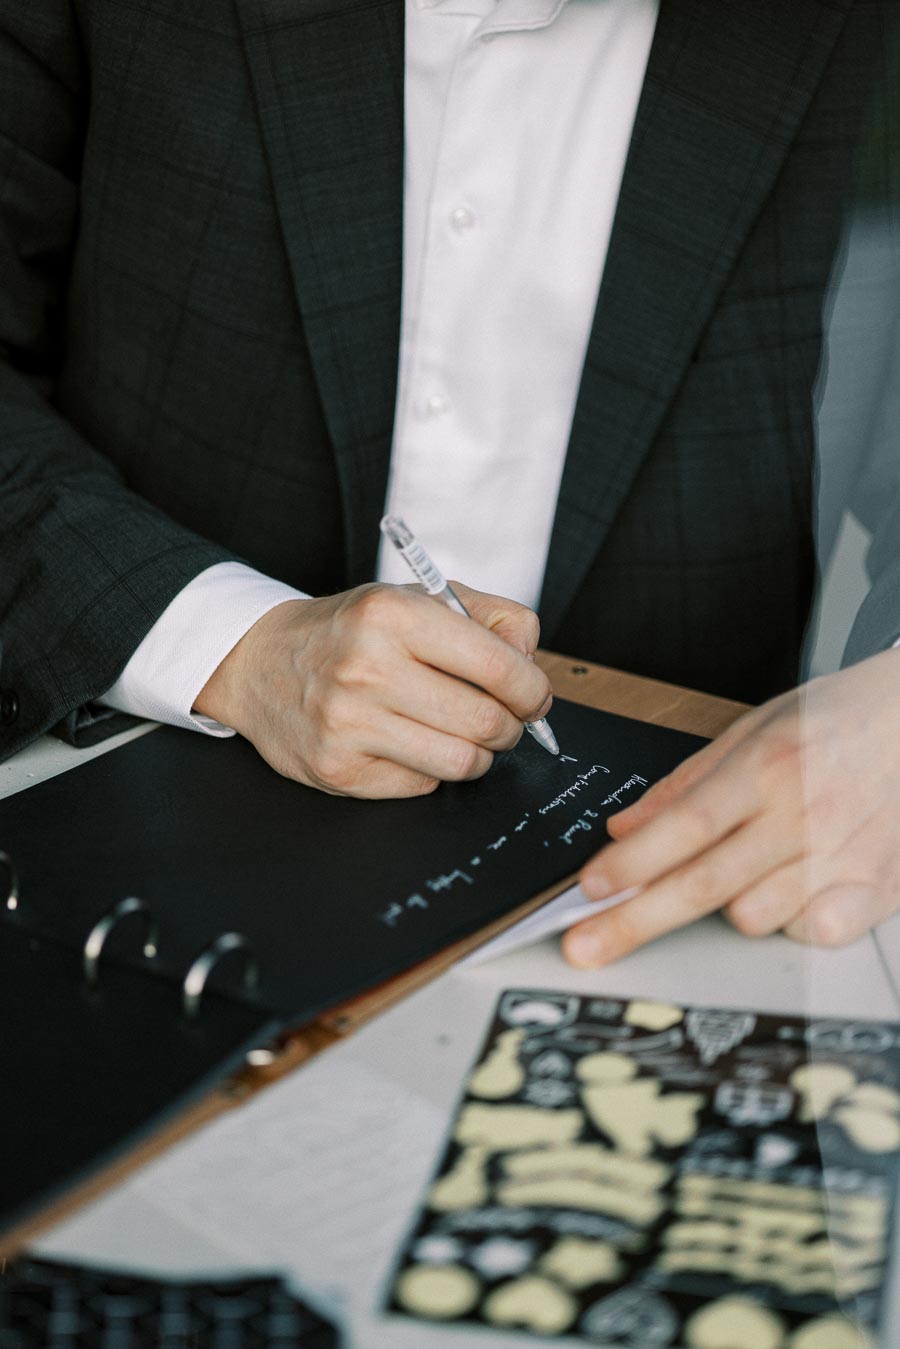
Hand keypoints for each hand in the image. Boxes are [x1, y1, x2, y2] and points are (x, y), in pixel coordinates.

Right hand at [194, 582, 551, 796]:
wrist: (260, 661)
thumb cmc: (351, 631)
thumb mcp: (417, 599)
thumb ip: (489, 617)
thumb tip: (532, 660)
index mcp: (393, 615)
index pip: (498, 665)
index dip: (532, 690)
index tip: (535, 697)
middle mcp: (366, 667)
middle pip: (486, 722)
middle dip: (511, 728)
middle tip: (503, 721)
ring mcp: (347, 723)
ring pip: (460, 763)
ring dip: (477, 756)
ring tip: (464, 736)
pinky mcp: (337, 769)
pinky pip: (421, 786)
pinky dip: (429, 771)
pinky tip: (410, 745)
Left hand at [563, 650, 899, 966]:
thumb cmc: (840, 720)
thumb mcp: (756, 728)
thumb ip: (687, 783)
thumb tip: (626, 828)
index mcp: (767, 767)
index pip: (685, 825)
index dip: (632, 862)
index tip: (590, 889)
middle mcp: (803, 814)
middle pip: (705, 883)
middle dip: (635, 921)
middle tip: (587, 946)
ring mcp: (843, 856)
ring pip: (756, 916)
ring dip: (726, 909)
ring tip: (739, 875)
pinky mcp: (878, 888)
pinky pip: (813, 932)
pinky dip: (790, 924)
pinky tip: (789, 894)